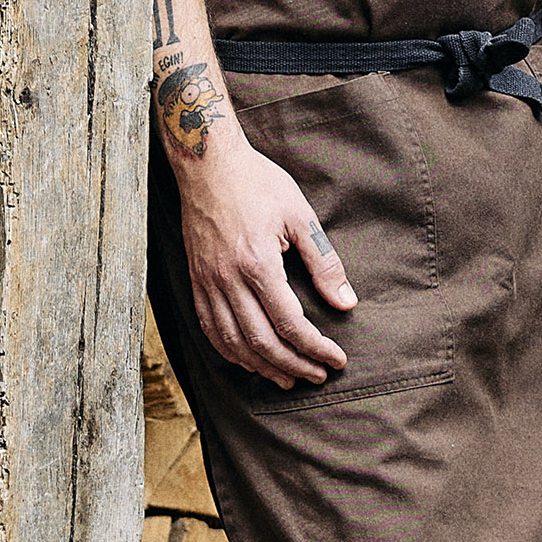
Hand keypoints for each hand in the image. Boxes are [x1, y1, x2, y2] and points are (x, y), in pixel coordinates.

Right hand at [177, 119, 356, 383]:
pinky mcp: (195, 281)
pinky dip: (231, 352)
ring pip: (233, 343)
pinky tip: (249, 360)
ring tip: (287, 379)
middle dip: (294, 365)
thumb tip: (346, 302)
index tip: (337, 359)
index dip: (316, 348)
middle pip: (262, 341)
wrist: (207, 162)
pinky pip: (210, 329)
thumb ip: (323, 261)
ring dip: (262, 367)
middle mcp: (228, 279)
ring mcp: (207, 282)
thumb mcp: (299, 214)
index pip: (290, 323)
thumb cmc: (257, 182)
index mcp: (257, 263)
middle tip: (317, 375)